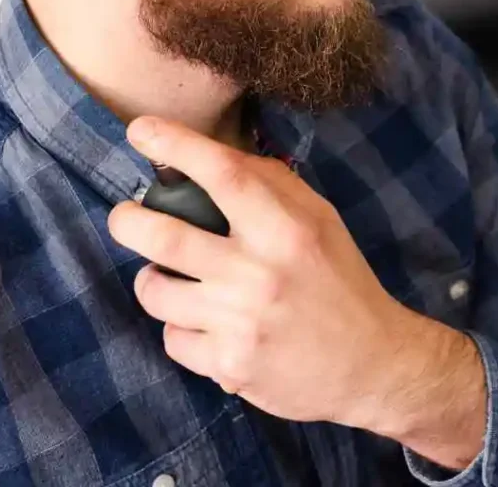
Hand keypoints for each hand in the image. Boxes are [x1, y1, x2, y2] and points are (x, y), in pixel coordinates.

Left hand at [106, 115, 485, 464]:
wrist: (374, 365)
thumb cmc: (340, 279)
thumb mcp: (319, 218)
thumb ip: (270, 183)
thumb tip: (212, 153)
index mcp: (286, 229)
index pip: (223, 174)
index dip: (176, 145)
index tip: (139, 129)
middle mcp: (260, 274)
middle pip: (165, 238)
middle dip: (128, 221)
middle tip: (124, 216)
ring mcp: (241, 324)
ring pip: (155, 292)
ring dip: (151, 279)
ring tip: (166, 276)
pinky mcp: (230, 367)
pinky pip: (173, 339)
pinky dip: (179, 327)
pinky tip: (202, 322)